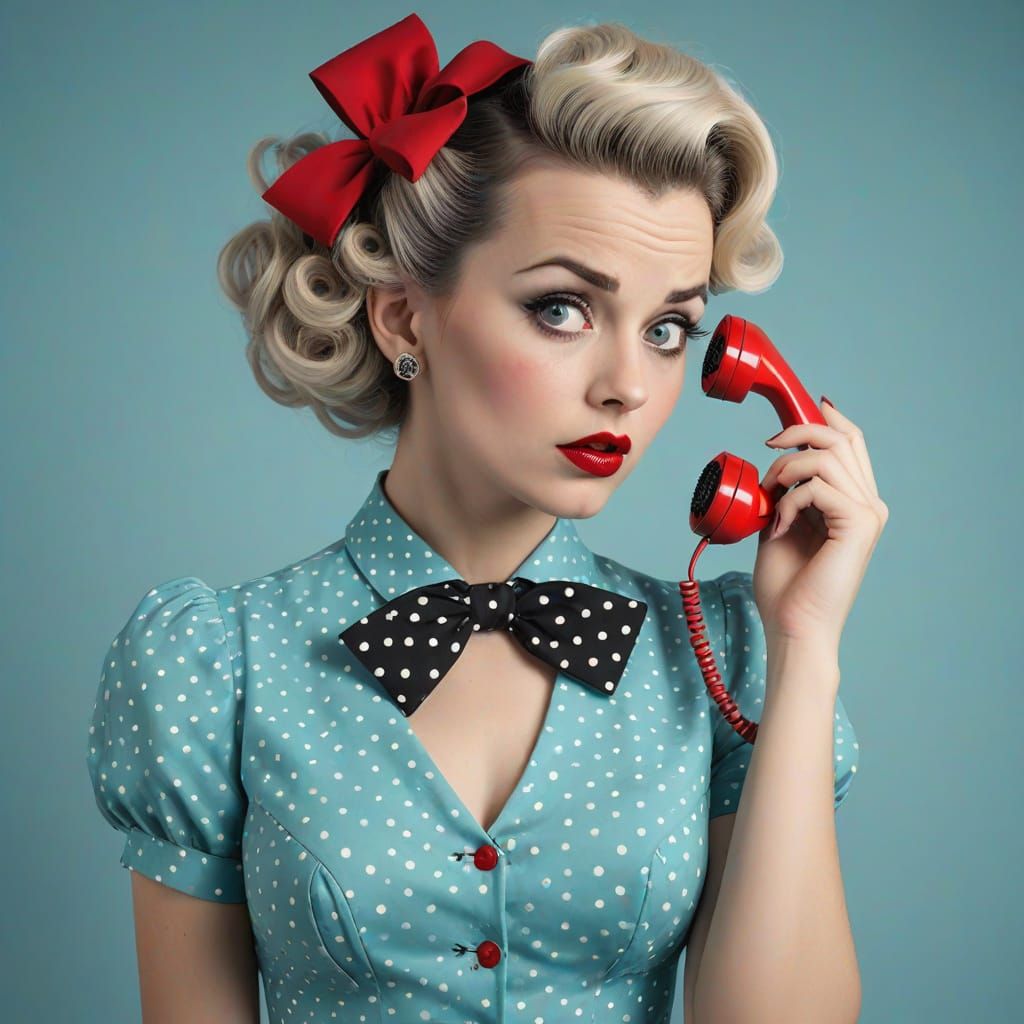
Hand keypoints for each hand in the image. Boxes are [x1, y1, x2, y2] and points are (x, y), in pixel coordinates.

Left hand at [752, 398, 888, 653]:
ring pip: (827, 457)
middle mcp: (868, 504)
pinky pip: (817, 487)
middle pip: (843, 438)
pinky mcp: (858, 524)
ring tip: (769, 500)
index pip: (851, 444)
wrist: (793, 625)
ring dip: (787, 470)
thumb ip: (784, 491)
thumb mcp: (779, 523)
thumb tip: (777, 458)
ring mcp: (867, 513)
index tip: (796, 411)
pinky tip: (779, 525)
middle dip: (800, 431)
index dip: (827, 419)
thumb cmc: (786, 585)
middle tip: (769, 446)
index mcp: (853, 503)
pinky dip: (789, 500)